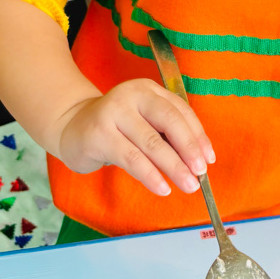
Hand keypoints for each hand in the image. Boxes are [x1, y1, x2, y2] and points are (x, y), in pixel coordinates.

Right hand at [54, 79, 214, 196]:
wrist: (70, 127)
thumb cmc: (115, 128)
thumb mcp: (142, 122)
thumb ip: (165, 134)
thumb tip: (197, 159)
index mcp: (148, 89)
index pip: (180, 111)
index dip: (198, 136)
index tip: (209, 158)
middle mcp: (132, 95)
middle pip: (170, 122)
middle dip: (189, 149)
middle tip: (201, 173)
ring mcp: (114, 112)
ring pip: (152, 143)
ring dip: (174, 167)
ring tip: (188, 185)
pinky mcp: (99, 134)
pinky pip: (131, 158)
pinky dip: (150, 175)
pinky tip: (162, 188)